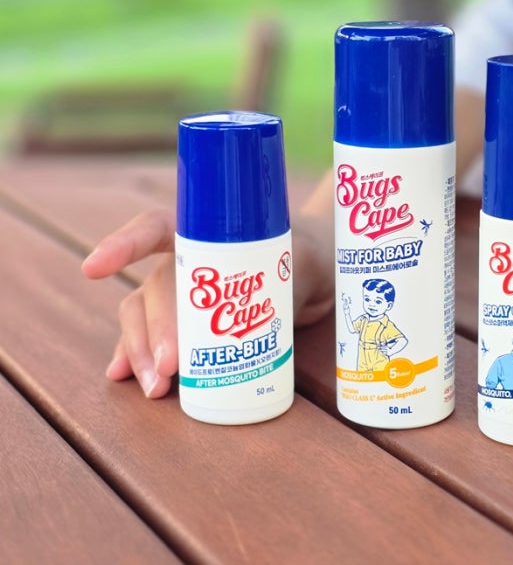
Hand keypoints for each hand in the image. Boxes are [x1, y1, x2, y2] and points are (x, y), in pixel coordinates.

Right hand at [82, 209, 333, 398]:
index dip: (124, 245)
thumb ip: (289, 270)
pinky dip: (136, 357)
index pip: (156, 229)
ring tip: (155, 386)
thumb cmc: (306, 257)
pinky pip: (151, 339)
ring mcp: (182, 296)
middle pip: (156, 289)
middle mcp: (185, 262)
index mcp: (205, 233)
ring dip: (141, 351)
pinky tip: (126, 378)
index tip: (94, 267)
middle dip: (156, 328)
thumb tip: (267, 304)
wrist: (315, 278)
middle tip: (171, 364)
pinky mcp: (189, 327)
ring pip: (144, 317)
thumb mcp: (304, 257)